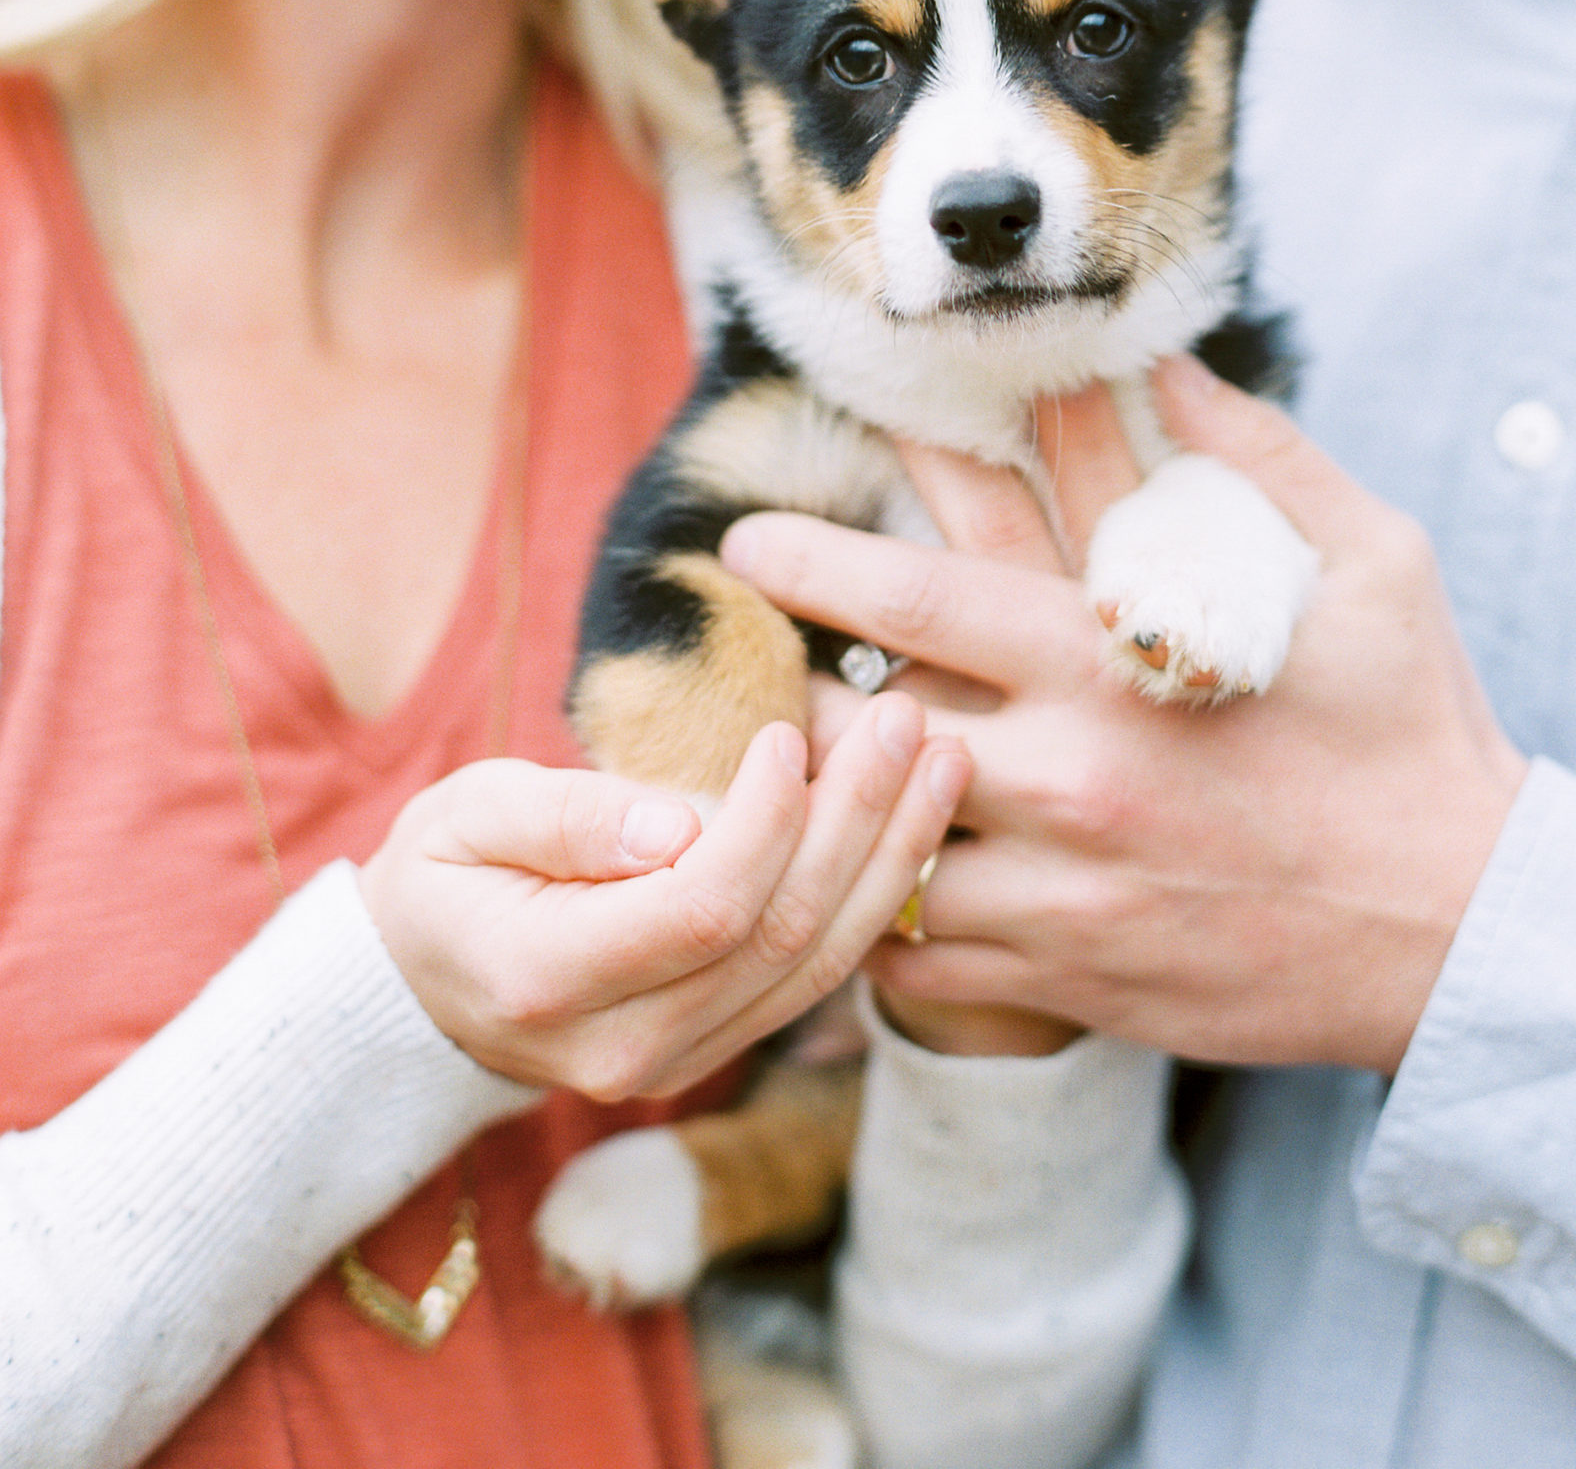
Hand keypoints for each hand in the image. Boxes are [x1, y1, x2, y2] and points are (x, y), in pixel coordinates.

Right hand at [358, 697, 967, 1099]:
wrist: (428, 983)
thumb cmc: (444, 874)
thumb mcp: (463, 816)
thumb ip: (565, 817)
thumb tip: (678, 822)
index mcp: (548, 982)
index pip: (701, 909)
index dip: (766, 821)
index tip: (788, 731)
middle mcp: (625, 1048)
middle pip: (779, 936)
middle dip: (858, 820)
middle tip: (906, 718)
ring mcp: (678, 1062)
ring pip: (818, 964)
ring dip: (891, 856)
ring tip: (942, 759)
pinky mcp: (718, 1048)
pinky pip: (815, 976)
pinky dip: (874, 898)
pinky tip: (915, 823)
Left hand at [723, 358, 1526, 1075]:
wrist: (1467, 933)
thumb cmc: (1416, 732)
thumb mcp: (1372, 564)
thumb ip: (1261, 454)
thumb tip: (1167, 363)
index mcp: (1115, 665)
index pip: (916, 597)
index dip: (815, 559)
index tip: (748, 539)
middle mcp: (1067, 781)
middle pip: (859, 733)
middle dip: (779, 694)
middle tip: (740, 668)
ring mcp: (1062, 898)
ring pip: (873, 856)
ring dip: (828, 814)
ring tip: (785, 783)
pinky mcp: (1074, 986)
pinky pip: (921, 969)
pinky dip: (880, 926)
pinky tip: (871, 888)